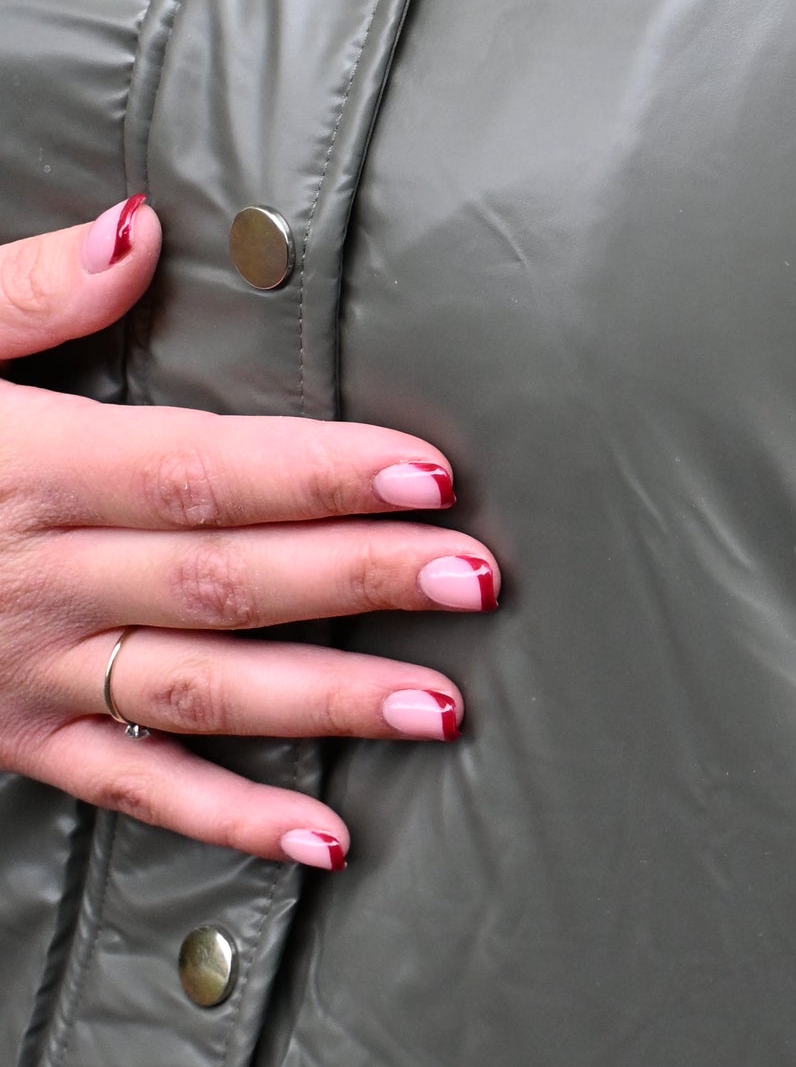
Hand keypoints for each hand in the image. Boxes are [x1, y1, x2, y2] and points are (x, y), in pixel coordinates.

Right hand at [0, 201, 499, 868]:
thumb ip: (25, 291)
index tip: (424, 470)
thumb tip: (141, 230)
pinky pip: (124, 787)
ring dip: (323, 704)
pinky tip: (322, 836)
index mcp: (21, 468)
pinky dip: (225, 818)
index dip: (317, 473)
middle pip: (220, 582)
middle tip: (477, 578)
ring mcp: (18, 670)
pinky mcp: (3, 736)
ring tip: (441, 706)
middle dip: (356, 582)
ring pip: (195, 694)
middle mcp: (29, 579)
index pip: (198, 471)